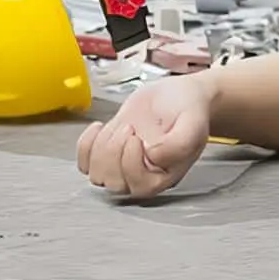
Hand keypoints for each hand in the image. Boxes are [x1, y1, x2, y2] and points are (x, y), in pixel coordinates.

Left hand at [76, 74, 212, 198]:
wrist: (180, 94)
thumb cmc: (190, 110)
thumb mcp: (193, 124)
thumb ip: (179, 144)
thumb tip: (153, 158)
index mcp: (164, 175)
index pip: (138, 185)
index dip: (130, 162)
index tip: (136, 135)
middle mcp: (142, 175)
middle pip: (113, 181)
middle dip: (115, 151)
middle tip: (130, 127)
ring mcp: (123, 164)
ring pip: (97, 173)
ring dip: (101, 146)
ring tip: (121, 126)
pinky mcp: (110, 152)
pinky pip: (85, 162)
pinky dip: (86, 144)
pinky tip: (100, 127)